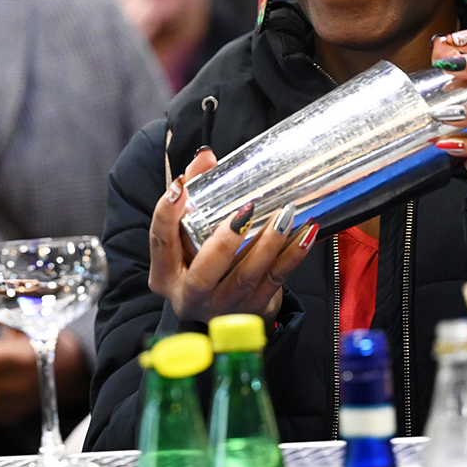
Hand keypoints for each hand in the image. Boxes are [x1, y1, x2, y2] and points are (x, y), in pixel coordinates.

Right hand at [147, 148, 316, 321]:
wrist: (225, 309)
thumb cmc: (202, 260)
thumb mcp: (189, 233)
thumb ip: (194, 193)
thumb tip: (205, 157)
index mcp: (165, 276)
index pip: (161, 244)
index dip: (166, 216)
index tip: (181, 188)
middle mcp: (191, 296)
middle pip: (203, 274)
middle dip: (224, 242)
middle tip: (245, 211)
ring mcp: (224, 305)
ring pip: (246, 277)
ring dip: (267, 245)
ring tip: (284, 215)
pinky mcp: (254, 307)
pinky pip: (276, 280)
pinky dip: (292, 256)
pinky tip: (305, 233)